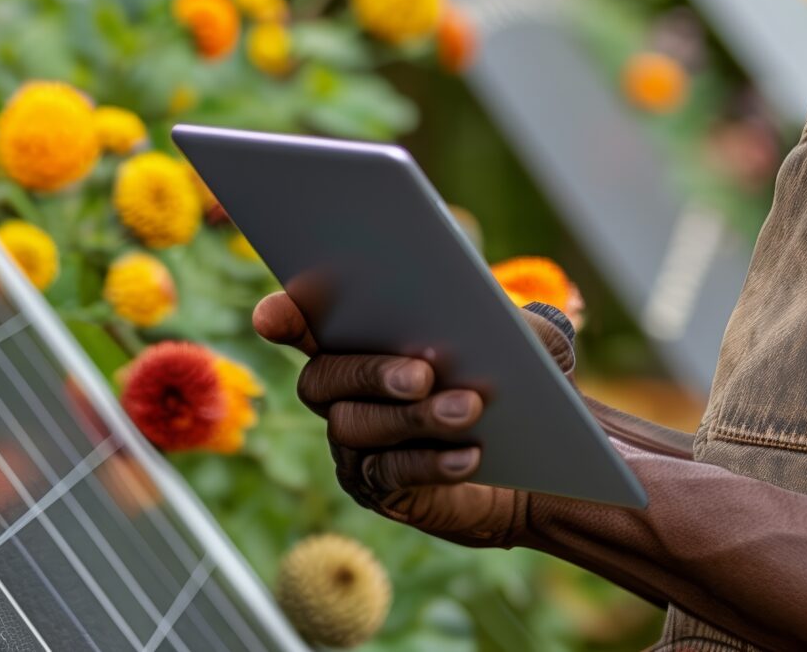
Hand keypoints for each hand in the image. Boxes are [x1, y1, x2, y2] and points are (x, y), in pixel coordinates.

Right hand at [251, 291, 569, 546]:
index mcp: (362, 339)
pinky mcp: (380, 489)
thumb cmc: (523, 384)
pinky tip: (468, 455)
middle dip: (370, 372)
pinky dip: (429, 462)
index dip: (284, 316)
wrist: (536, 458)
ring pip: (355, 428)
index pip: (306, 323)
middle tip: (422, 372)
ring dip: (413, 418)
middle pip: (324, 378)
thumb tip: (503, 325)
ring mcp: (354, 444)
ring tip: (467, 409)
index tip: (271, 316)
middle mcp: (343, 392)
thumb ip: (521, 323)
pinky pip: (388, 474)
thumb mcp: (536, 345)